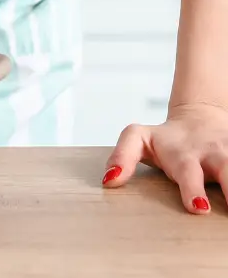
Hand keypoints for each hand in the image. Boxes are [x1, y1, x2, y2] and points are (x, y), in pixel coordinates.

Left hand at [103, 102, 227, 213]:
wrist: (200, 117)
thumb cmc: (167, 140)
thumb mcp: (139, 138)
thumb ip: (122, 155)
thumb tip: (108, 181)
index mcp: (184, 154)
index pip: (187, 171)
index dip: (192, 188)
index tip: (198, 208)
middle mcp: (214, 153)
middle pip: (227, 168)